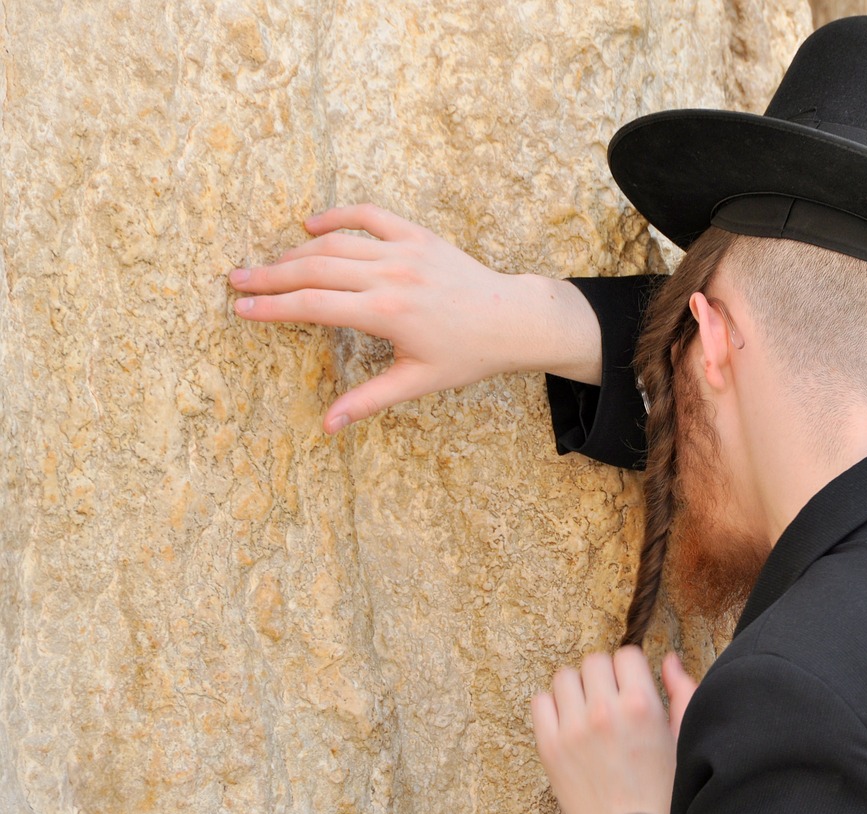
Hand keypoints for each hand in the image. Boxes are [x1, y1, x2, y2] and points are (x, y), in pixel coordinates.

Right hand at [229, 204, 601, 432]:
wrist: (512, 319)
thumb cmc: (468, 355)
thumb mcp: (418, 382)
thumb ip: (368, 400)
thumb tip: (327, 427)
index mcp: (386, 312)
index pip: (313, 306)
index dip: (273, 307)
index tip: (241, 308)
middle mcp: (391, 274)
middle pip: (314, 269)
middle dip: (270, 275)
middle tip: (236, 280)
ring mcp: (405, 249)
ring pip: (336, 243)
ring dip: (296, 251)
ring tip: (268, 265)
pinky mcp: (418, 235)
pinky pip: (370, 215)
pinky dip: (338, 216)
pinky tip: (312, 225)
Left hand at [532, 648, 697, 813]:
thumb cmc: (662, 791)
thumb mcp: (683, 737)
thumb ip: (681, 691)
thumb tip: (667, 659)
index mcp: (641, 705)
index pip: (625, 654)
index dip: (630, 669)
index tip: (630, 686)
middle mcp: (604, 711)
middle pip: (594, 661)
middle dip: (604, 676)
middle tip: (609, 700)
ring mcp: (573, 729)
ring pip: (564, 677)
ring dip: (576, 689)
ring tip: (587, 711)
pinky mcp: (549, 747)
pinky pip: (540, 702)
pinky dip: (552, 707)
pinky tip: (568, 724)